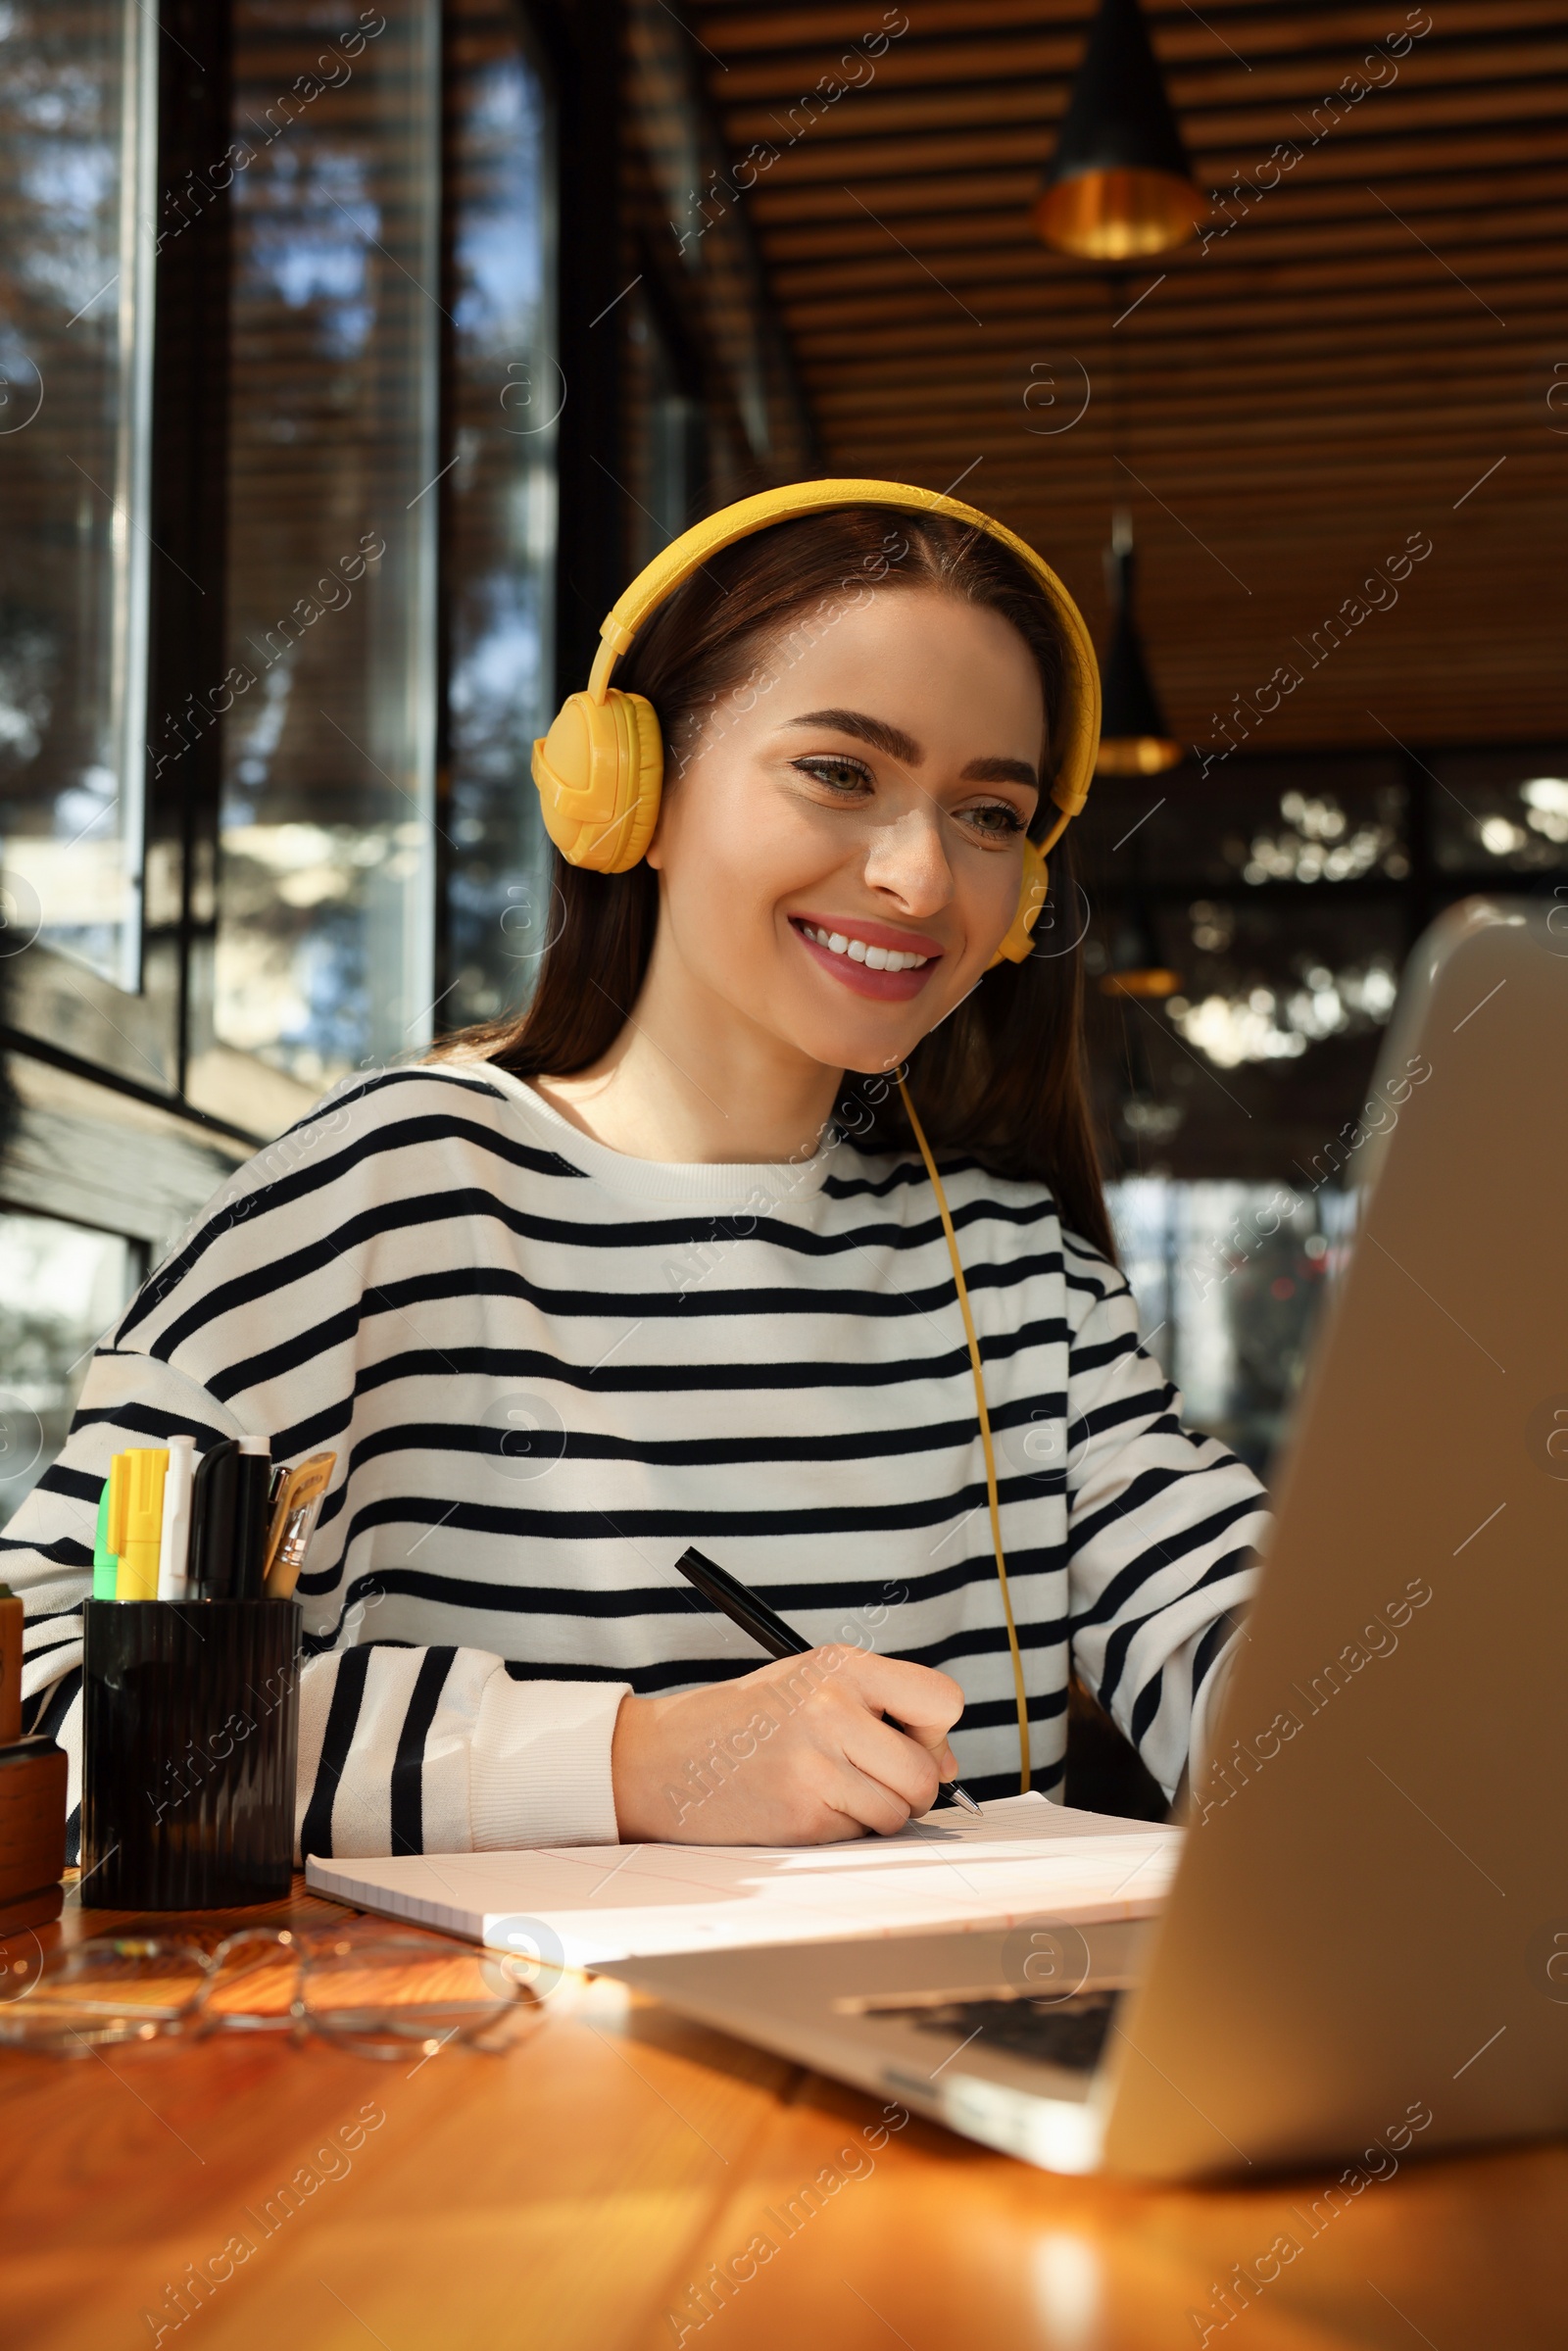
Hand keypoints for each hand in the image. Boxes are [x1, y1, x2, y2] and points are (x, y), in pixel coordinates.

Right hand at [610, 1645, 963, 1844]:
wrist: (664, 1758)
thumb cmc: (746, 1722)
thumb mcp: (812, 1684)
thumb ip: (882, 1710)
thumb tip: (949, 1768)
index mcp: (842, 1666)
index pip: (943, 1700)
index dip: (934, 1731)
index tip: (910, 1737)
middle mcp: (833, 1708)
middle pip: (927, 1772)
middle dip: (913, 1787)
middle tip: (872, 1777)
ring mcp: (817, 1763)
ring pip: (900, 1812)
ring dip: (877, 1813)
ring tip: (831, 1789)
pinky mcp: (802, 1814)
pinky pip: (859, 1835)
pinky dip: (842, 1829)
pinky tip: (804, 1804)